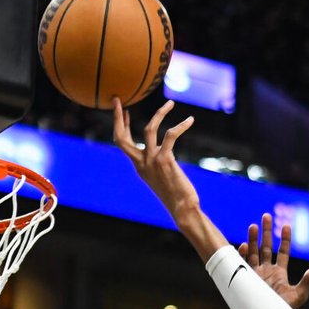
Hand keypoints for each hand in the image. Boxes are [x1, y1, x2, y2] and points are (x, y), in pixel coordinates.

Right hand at [112, 98, 198, 218]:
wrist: (182, 208)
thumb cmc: (177, 195)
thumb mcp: (161, 178)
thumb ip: (156, 165)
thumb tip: (161, 155)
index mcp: (139, 166)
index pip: (122, 143)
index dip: (122, 126)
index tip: (125, 111)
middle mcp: (141, 163)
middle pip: (121, 137)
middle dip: (118, 117)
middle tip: (118, 100)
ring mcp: (152, 161)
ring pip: (148, 129)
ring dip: (159, 113)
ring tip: (170, 103)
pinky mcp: (165, 160)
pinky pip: (170, 135)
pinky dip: (181, 126)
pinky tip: (190, 120)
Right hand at [243, 213, 308, 308]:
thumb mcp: (300, 294)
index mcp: (280, 272)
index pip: (283, 251)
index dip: (285, 239)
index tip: (286, 225)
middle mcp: (267, 271)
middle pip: (266, 247)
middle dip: (266, 232)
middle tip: (266, 216)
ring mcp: (255, 275)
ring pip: (253, 252)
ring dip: (253, 239)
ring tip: (254, 225)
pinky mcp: (246, 280)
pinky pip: (242, 264)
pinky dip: (242, 255)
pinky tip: (243, 245)